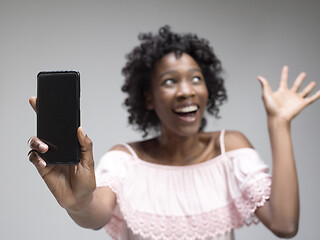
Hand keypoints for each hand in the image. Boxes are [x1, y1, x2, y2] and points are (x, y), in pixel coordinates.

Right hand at [28, 97, 95, 211]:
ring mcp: (49, 156)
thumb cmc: (86, 180)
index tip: (49, 97)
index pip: (62, 125)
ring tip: (45, 147)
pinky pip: (34, 158)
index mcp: (70, 143)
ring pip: (36, 141)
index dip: (55, 111)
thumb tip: (80, 128)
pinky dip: (36, 157)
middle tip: (35, 102)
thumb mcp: (89, 162)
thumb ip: (85, 146)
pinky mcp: (42, 167)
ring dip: (38, 141)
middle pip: (46, 128)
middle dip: (40, 114)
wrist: (80, 199)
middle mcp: (59, 146)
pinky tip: (43, 161)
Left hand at [257, 66, 319, 122]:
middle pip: (296, 85)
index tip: (286, 67)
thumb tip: (259, 77)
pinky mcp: (302, 104)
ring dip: (309, 87)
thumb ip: (265, 85)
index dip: (285, 74)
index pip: (283, 80)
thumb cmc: (271, 108)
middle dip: (300, 79)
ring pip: (304, 91)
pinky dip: (317, 95)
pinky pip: (312, 99)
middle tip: (304, 73)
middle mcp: (289, 95)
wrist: (278, 118)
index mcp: (281, 91)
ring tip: (313, 82)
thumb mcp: (266, 94)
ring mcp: (296, 99)